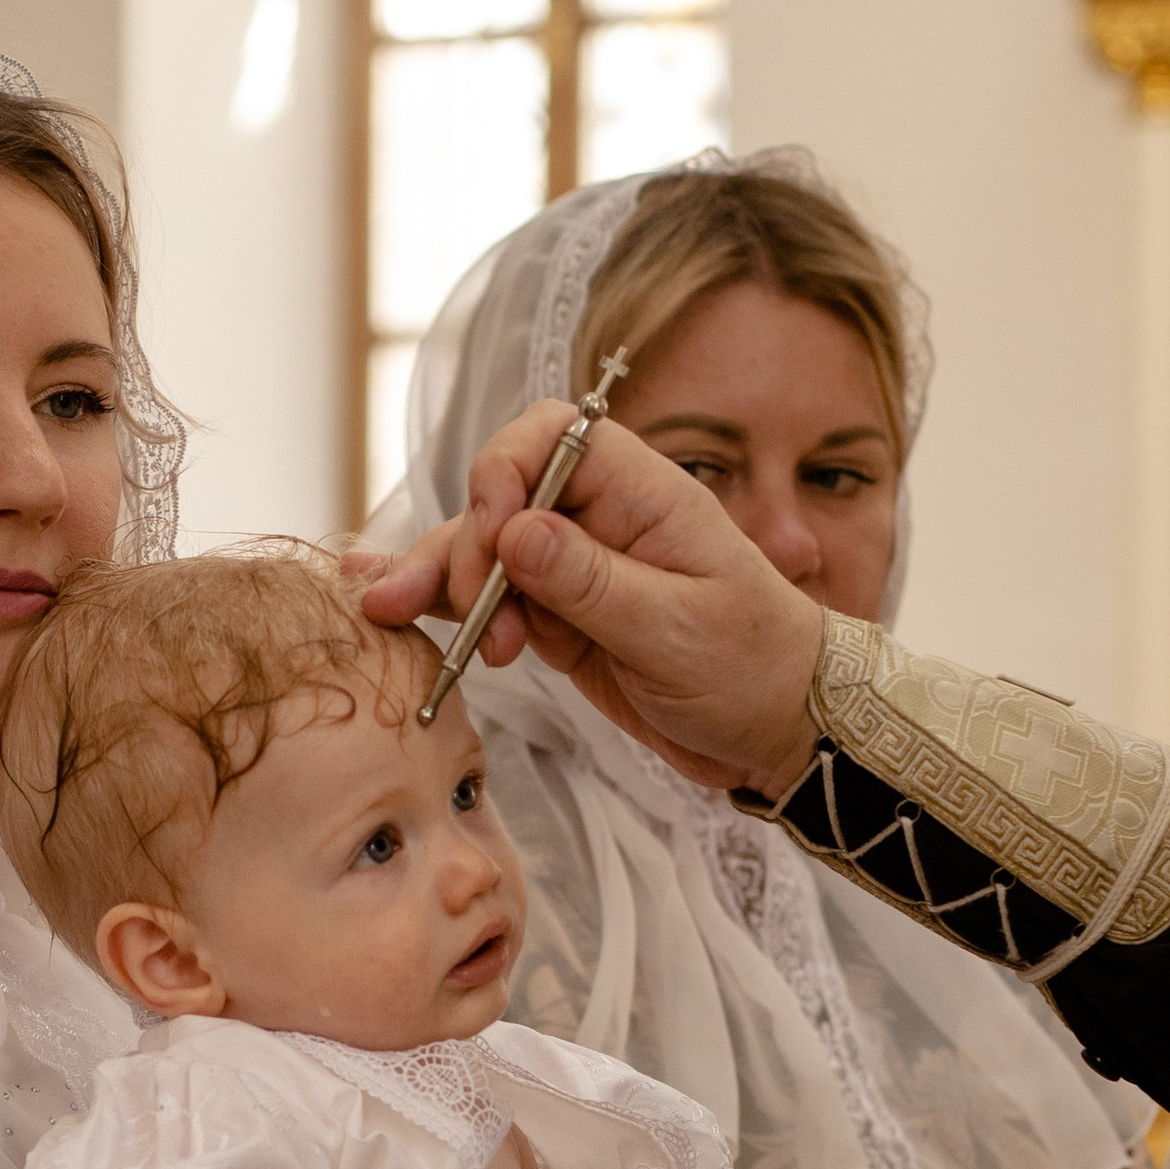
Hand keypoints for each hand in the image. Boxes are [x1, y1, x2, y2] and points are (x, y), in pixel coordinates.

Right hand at [361, 412, 827, 800]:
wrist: (779, 731)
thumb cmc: (752, 668)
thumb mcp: (676, 629)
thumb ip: (592, 582)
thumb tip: (514, 533)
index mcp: (643, 495)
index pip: (552, 438)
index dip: (506, 472)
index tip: (498, 538)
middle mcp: (600, 519)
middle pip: (500, 497)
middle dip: (468, 550)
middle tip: (479, 621)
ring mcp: (573, 570)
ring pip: (482, 553)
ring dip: (440, 583)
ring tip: (390, 615)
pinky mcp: (556, 618)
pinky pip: (488, 602)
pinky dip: (444, 610)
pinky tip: (390, 608)